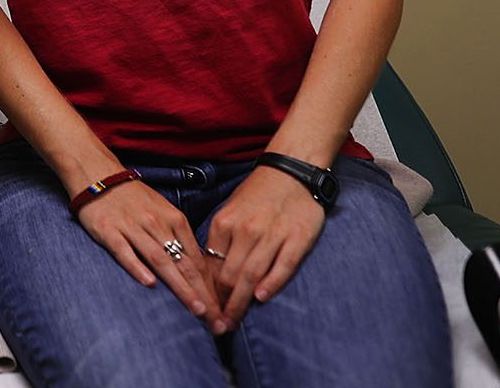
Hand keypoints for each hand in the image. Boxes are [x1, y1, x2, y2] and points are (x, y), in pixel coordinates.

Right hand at [76, 179, 227, 334]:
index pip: (196, 258)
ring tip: (195, 308)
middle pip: (183, 263)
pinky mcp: (108, 231)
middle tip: (215, 318)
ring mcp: (132, 227)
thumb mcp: (163, 211)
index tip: (221, 309)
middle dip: (202, 293)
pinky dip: (137, 267)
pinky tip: (149, 284)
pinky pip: (125, 251)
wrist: (97, 174)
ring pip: (160, 260)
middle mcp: (156, 224)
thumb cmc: (133, 198)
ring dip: (180, 286)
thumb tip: (199, 270)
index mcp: (174, 219)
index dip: (211, 286)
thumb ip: (179, 238)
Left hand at [203, 167, 326, 326]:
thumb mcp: (230, 213)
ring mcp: (271, 235)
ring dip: (240, 302)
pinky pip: (282, 266)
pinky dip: (270, 283)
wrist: (291, 172)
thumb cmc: (257, 196)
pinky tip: (260, 297)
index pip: (210, 266)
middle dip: (220, 304)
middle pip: (228, 275)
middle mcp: (245, 230)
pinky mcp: (296, 239)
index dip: (205, 292)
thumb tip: (208, 275)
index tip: (202, 311)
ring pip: (251, 274)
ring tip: (232, 322)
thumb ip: (221, 242)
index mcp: (224, 223)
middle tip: (216, 326)